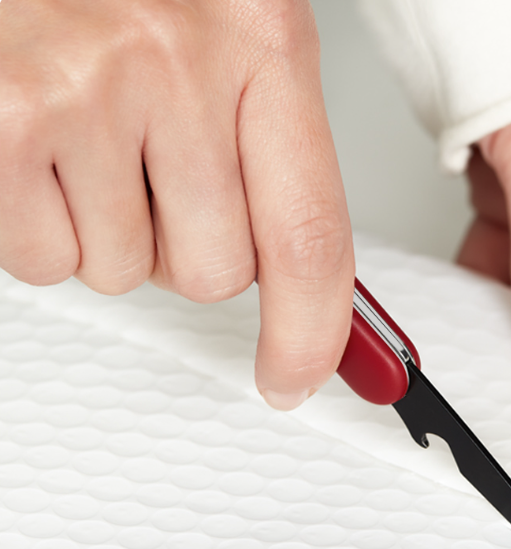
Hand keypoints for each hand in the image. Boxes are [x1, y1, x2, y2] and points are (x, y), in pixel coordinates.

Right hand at [0, 0, 353, 408]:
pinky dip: (43, 227)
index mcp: (264, 42)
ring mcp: (84, 91)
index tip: (297, 375)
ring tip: (88, 140)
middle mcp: (178, 62)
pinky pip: (46, 260)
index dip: (311, 329)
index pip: (311, 236)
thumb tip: (293, 287)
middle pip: (212, 274)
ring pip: (122, 273)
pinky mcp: (5, 123)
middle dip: (182, 249)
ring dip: (109, 232)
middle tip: (150, 171)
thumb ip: (270, 159)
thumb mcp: (234, 41)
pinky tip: (43, 151)